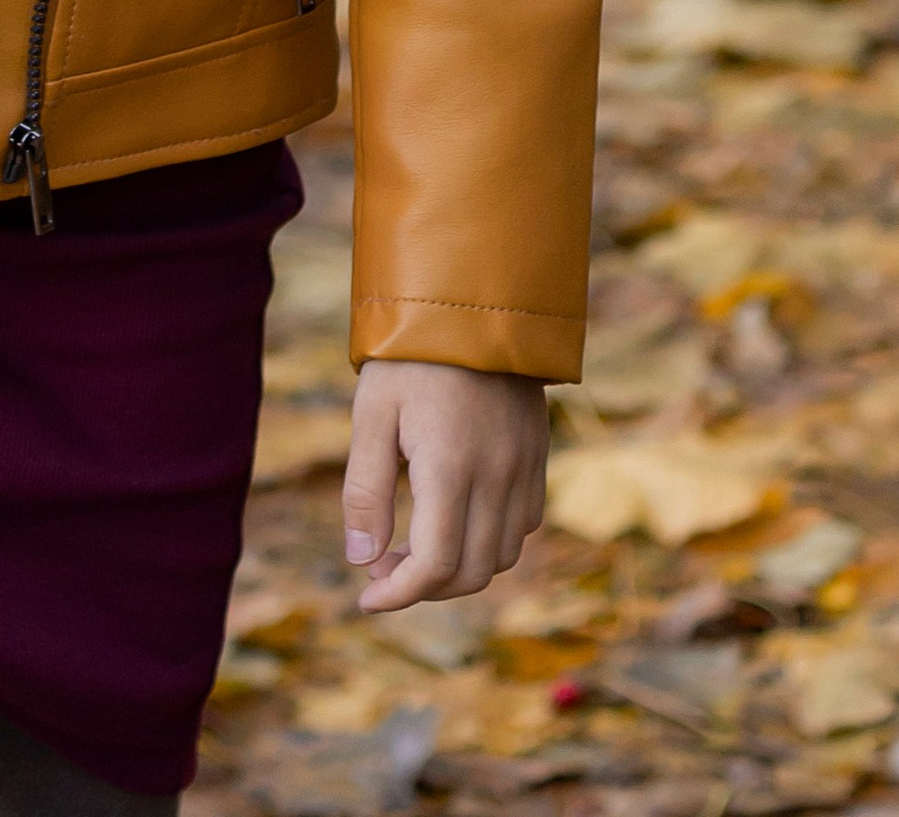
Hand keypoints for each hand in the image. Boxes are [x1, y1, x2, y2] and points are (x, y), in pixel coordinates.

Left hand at [345, 361, 548, 609]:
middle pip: (471, 572)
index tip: (366, 599)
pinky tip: (454, 518)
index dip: (399, 595)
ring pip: (503, 556)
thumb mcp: (372, 414)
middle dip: (424, 587)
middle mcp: (496, 477)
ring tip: (413, 547)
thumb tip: (361, 562)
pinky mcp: (537, 457)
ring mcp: (524, 468)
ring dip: (459, 569)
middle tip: (382, 569)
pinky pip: (522, 524)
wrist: (473, 300)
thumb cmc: (410, 356)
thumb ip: (365, 491)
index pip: (434, 566)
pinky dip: (490, 541)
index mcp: (450, 468)